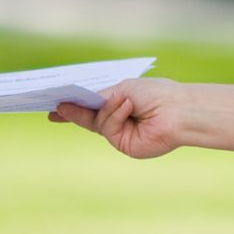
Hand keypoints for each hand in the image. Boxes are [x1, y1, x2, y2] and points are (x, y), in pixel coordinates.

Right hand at [49, 78, 183, 158]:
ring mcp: (120, 134)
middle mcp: (119, 119)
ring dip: (108, 109)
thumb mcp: (122, 89)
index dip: (73, 106)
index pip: (93, 105)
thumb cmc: (155, 94)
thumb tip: (76, 103)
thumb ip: (100, 98)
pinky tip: (127, 106)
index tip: (55, 104)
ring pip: (98, 122)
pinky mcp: (124, 145)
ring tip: (123, 99)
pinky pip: (109, 129)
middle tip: (57, 108)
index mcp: (120, 103)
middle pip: (89, 118)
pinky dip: (116, 116)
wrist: (178, 110)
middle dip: (73, 112)